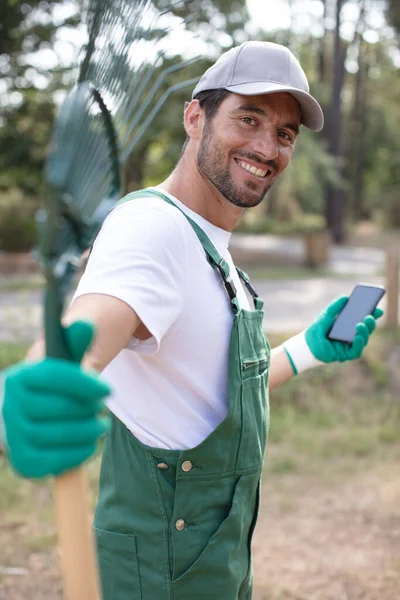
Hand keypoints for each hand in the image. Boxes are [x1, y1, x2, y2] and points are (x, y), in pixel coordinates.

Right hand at [2, 321, 110, 478]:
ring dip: (87, 431)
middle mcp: (10, 406)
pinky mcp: (23, 461)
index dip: (84, 383)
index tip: (107, 390)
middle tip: (100, 408)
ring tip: (99, 426)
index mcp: (19, 377)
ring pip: (59, 435)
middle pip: (59, 407)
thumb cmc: (55, 384)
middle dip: (88, 408)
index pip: (53, 376)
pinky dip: (77, 454)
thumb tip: (85, 324)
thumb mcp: (64, 361)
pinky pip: (54, 462)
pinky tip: (88, 444)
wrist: (35, 411)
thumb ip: (76, 342)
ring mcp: (14, 435)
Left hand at [283, 296, 383, 373]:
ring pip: (363, 340)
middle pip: (366, 329)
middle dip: (370, 323)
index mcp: (350, 325)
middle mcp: (352, 335)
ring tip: (361, 324)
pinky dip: (358, 343)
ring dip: (365, 332)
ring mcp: (350, 345)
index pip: (364, 319)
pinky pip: (356, 350)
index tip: (377, 309)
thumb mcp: (326, 315)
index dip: (372, 315)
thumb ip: (335, 307)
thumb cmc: (317, 329)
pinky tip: (356, 336)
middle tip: (370, 316)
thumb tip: (346, 297)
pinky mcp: (346, 355)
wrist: (307, 344)